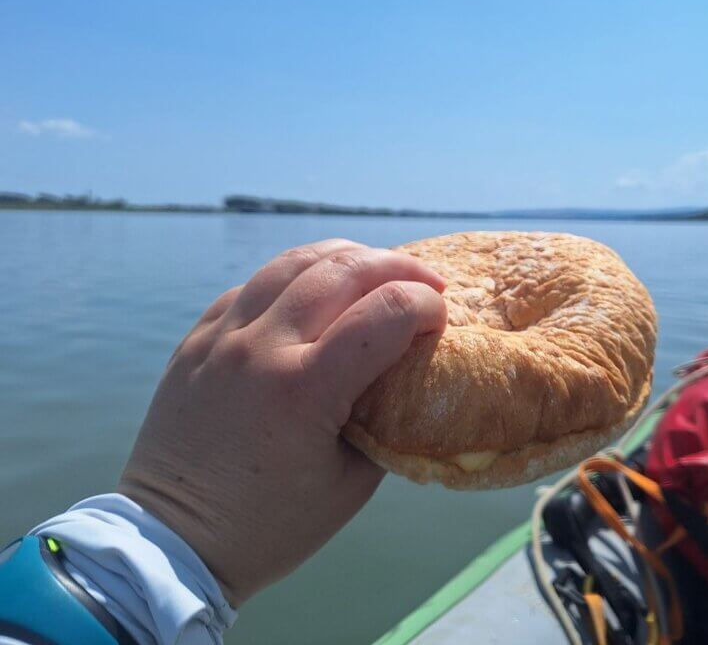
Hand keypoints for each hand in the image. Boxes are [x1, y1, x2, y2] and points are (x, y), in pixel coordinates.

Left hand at [118, 238, 446, 605]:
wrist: (173, 542)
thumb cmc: (272, 525)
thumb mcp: (352, 482)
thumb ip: (385, 417)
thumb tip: (408, 371)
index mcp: (305, 389)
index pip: (387, 311)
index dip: (428, 305)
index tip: (440, 320)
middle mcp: (261, 348)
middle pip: (345, 269)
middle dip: (399, 267)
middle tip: (427, 283)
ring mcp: (221, 338)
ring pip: (295, 261)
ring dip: (348, 257)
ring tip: (376, 270)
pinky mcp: (196, 339)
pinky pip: (254, 284)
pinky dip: (297, 277)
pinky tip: (316, 291)